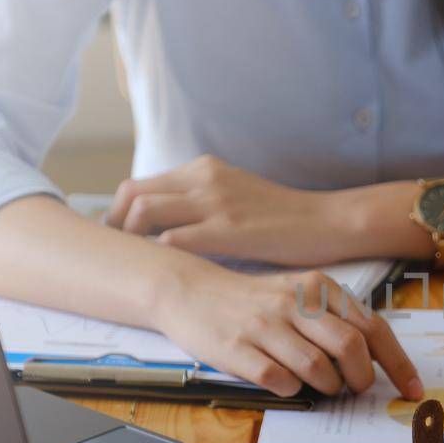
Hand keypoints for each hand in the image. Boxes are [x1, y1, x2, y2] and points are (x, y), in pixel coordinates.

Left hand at [106, 155, 351, 264]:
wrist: (328, 221)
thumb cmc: (287, 218)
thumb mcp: (238, 195)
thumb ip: (204, 201)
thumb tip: (172, 223)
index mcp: (204, 168)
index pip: (140, 184)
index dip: (120, 213)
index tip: (120, 240)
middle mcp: (203, 177)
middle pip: (131, 194)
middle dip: (115, 226)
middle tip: (119, 256)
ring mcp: (214, 201)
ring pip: (143, 212)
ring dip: (131, 241)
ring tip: (137, 266)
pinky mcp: (227, 228)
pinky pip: (173, 239)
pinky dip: (158, 256)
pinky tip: (165, 274)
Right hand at [154, 261, 422, 398]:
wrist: (190, 290)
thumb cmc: (255, 300)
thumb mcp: (300, 295)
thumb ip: (337, 320)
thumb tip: (379, 360)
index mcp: (319, 287)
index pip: (373, 327)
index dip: (398, 363)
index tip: (413, 390)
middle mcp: (295, 302)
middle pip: (351, 349)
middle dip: (360, 380)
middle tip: (352, 388)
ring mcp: (265, 325)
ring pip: (318, 369)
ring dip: (327, 387)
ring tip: (319, 384)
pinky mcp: (238, 349)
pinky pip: (280, 381)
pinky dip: (291, 389)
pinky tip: (284, 381)